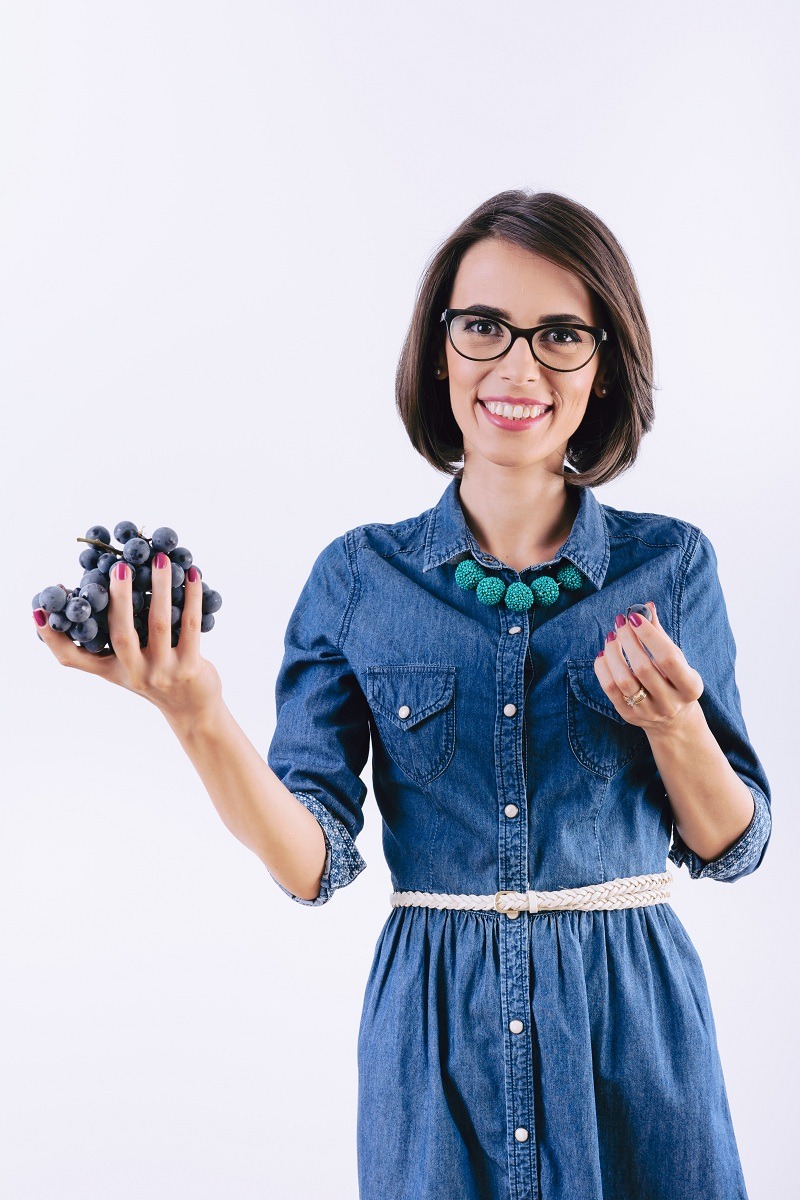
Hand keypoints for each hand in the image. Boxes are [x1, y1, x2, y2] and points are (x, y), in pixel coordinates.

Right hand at [33, 556, 222, 723]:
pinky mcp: (190, 668)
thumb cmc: (154, 677)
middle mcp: (134, 672)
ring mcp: (162, 671)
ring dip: (161, 586)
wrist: (193, 709)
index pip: (73, 658)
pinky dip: (192, 597)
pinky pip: (191, 625)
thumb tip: (87, 601)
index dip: (53, 637)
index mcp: (111, 669)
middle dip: (119, 597)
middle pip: (120, 633)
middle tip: (119, 565)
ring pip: (159, 622)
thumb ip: (104, 643)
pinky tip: (193, 575)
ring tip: (161, 559)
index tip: (39, 610)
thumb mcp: (123, 666)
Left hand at [593, 602, 703, 733]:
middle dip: (628, 640)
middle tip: (620, 623)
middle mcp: (670, 702)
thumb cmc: (675, 680)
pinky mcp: (628, 715)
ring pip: (624, 681)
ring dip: (613, 654)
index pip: (669, 658)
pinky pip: (610, 689)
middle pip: (643, 668)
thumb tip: (646, 606)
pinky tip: (604, 654)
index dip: (650, 636)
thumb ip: (661, 635)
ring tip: (611, 637)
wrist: (674, 719)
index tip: (635, 617)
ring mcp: (648, 711)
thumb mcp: (677, 659)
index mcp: (690, 687)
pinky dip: (603, 668)